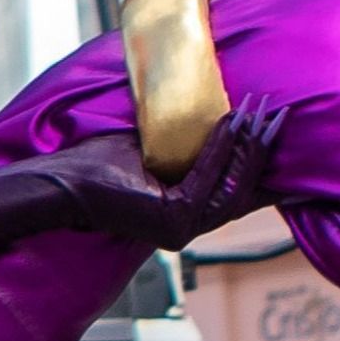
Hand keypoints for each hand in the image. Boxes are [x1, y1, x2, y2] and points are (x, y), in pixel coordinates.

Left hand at [24, 104, 285, 250]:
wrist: (60, 182)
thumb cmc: (95, 165)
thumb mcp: (150, 150)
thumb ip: (184, 145)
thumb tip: (215, 113)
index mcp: (180, 214)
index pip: (231, 188)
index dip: (257, 163)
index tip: (277, 132)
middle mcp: (184, 227)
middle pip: (239, 189)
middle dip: (260, 151)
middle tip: (279, 117)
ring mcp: (179, 228)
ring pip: (229, 185)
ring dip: (247, 147)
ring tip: (259, 114)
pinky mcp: (171, 219)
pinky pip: (206, 178)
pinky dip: (221, 148)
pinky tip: (230, 121)